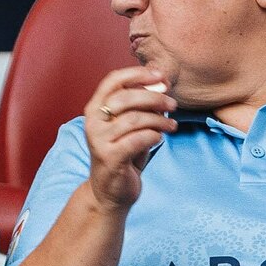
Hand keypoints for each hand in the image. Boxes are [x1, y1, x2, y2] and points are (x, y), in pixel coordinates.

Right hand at [83, 67, 176, 212]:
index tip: (160, 76)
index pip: (113, 80)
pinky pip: (138, 139)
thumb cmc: (123, 154)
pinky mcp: (110, 157)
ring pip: (135, 119)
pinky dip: (153, 136)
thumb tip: (162, 84)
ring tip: (172, 125)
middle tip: (172, 104)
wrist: (110, 191)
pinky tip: (159, 138)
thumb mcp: (130, 126)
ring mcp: (99, 140)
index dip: (138, 74)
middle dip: (154, 98)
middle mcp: (92, 122)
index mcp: (95, 108)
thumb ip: (141, 105)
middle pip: (126, 97)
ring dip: (159, 120)